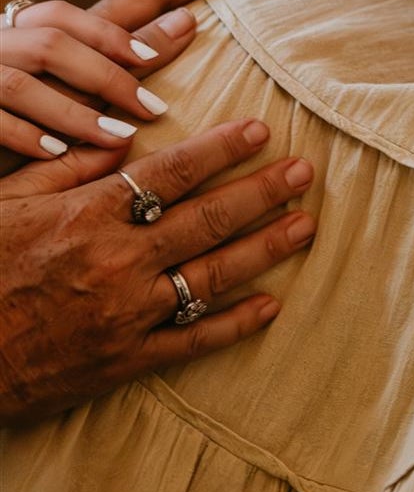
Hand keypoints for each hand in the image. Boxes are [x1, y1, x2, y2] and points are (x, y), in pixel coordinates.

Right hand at [0, 0, 243, 159]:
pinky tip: (57, 153)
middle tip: (167, 88)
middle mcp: (13, 36)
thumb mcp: (64, 70)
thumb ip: (111, 47)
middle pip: (68, 27)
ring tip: (124, 134)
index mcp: (50, 27)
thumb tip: (186, 21)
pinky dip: (23, 133)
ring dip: (78, 105)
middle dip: (122, 48)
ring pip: (29, 74)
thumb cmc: (10, 96)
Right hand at [0, 117, 314, 424]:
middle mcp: (115, 263)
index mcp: (87, 216)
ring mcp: (124, 315)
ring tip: (306, 225)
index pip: (171, 172)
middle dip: (262, 192)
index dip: (221, 148)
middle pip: (206, 219)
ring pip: (212, 276)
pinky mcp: (123, 362)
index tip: (260, 129)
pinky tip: (271, 306)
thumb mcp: (7, 202)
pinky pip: (192, 342)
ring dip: (265, 248)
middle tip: (306, 170)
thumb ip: (68, 168)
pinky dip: (235, 324)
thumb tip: (125, 139)